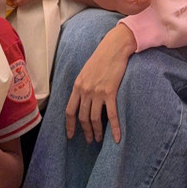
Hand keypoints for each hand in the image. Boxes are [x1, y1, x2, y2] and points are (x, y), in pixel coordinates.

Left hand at [65, 22, 135, 142]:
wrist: (114, 47)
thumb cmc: (101, 57)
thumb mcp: (86, 71)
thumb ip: (83, 85)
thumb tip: (82, 98)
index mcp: (77, 86)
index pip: (70, 110)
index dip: (70, 125)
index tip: (71, 135)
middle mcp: (85, 91)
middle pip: (82, 117)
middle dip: (85, 131)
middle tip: (89, 140)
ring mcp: (97, 93)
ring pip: (95, 119)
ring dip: (96, 132)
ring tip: (98, 139)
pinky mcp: (110, 92)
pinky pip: (112, 115)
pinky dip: (114, 128)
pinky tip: (116, 137)